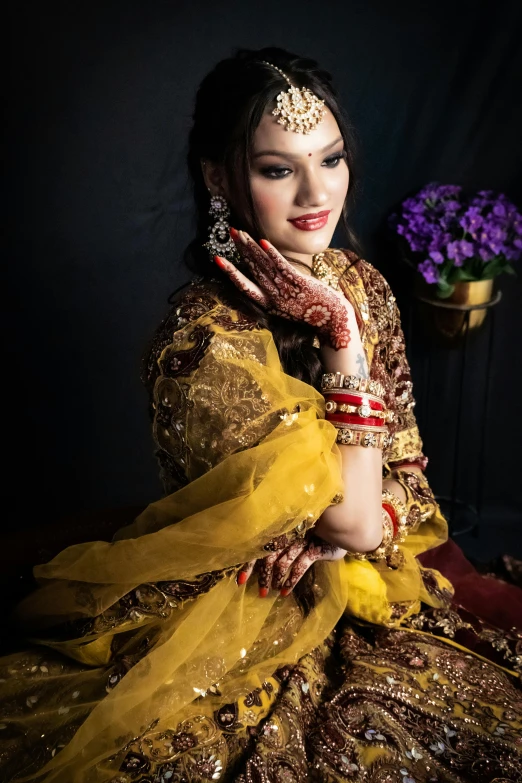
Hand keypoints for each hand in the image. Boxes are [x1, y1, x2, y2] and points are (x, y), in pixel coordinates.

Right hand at [214, 229, 353, 350]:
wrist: (334, 322)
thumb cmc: (314, 313)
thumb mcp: (291, 304)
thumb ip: (280, 290)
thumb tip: (272, 273)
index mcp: (270, 304)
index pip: (245, 286)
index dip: (231, 273)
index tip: (218, 259)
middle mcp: (275, 297)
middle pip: (253, 270)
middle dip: (241, 250)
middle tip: (231, 232)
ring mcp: (287, 290)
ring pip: (264, 266)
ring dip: (252, 248)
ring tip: (242, 232)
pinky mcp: (301, 284)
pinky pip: (283, 267)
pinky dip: (272, 254)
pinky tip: (263, 241)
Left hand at [237, 534, 346, 596]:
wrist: (343, 526)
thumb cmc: (316, 533)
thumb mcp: (296, 537)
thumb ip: (280, 545)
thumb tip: (260, 566)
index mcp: (280, 531)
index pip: (258, 547)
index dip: (248, 564)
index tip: (239, 581)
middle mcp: (288, 535)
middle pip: (267, 556)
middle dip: (262, 576)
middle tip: (260, 593)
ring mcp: (301, 541)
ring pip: (282, 562)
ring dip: (275, 579)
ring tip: (272, 592)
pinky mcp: (315, 548)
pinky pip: (300, 566)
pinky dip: (291, 580)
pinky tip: (285, 591)